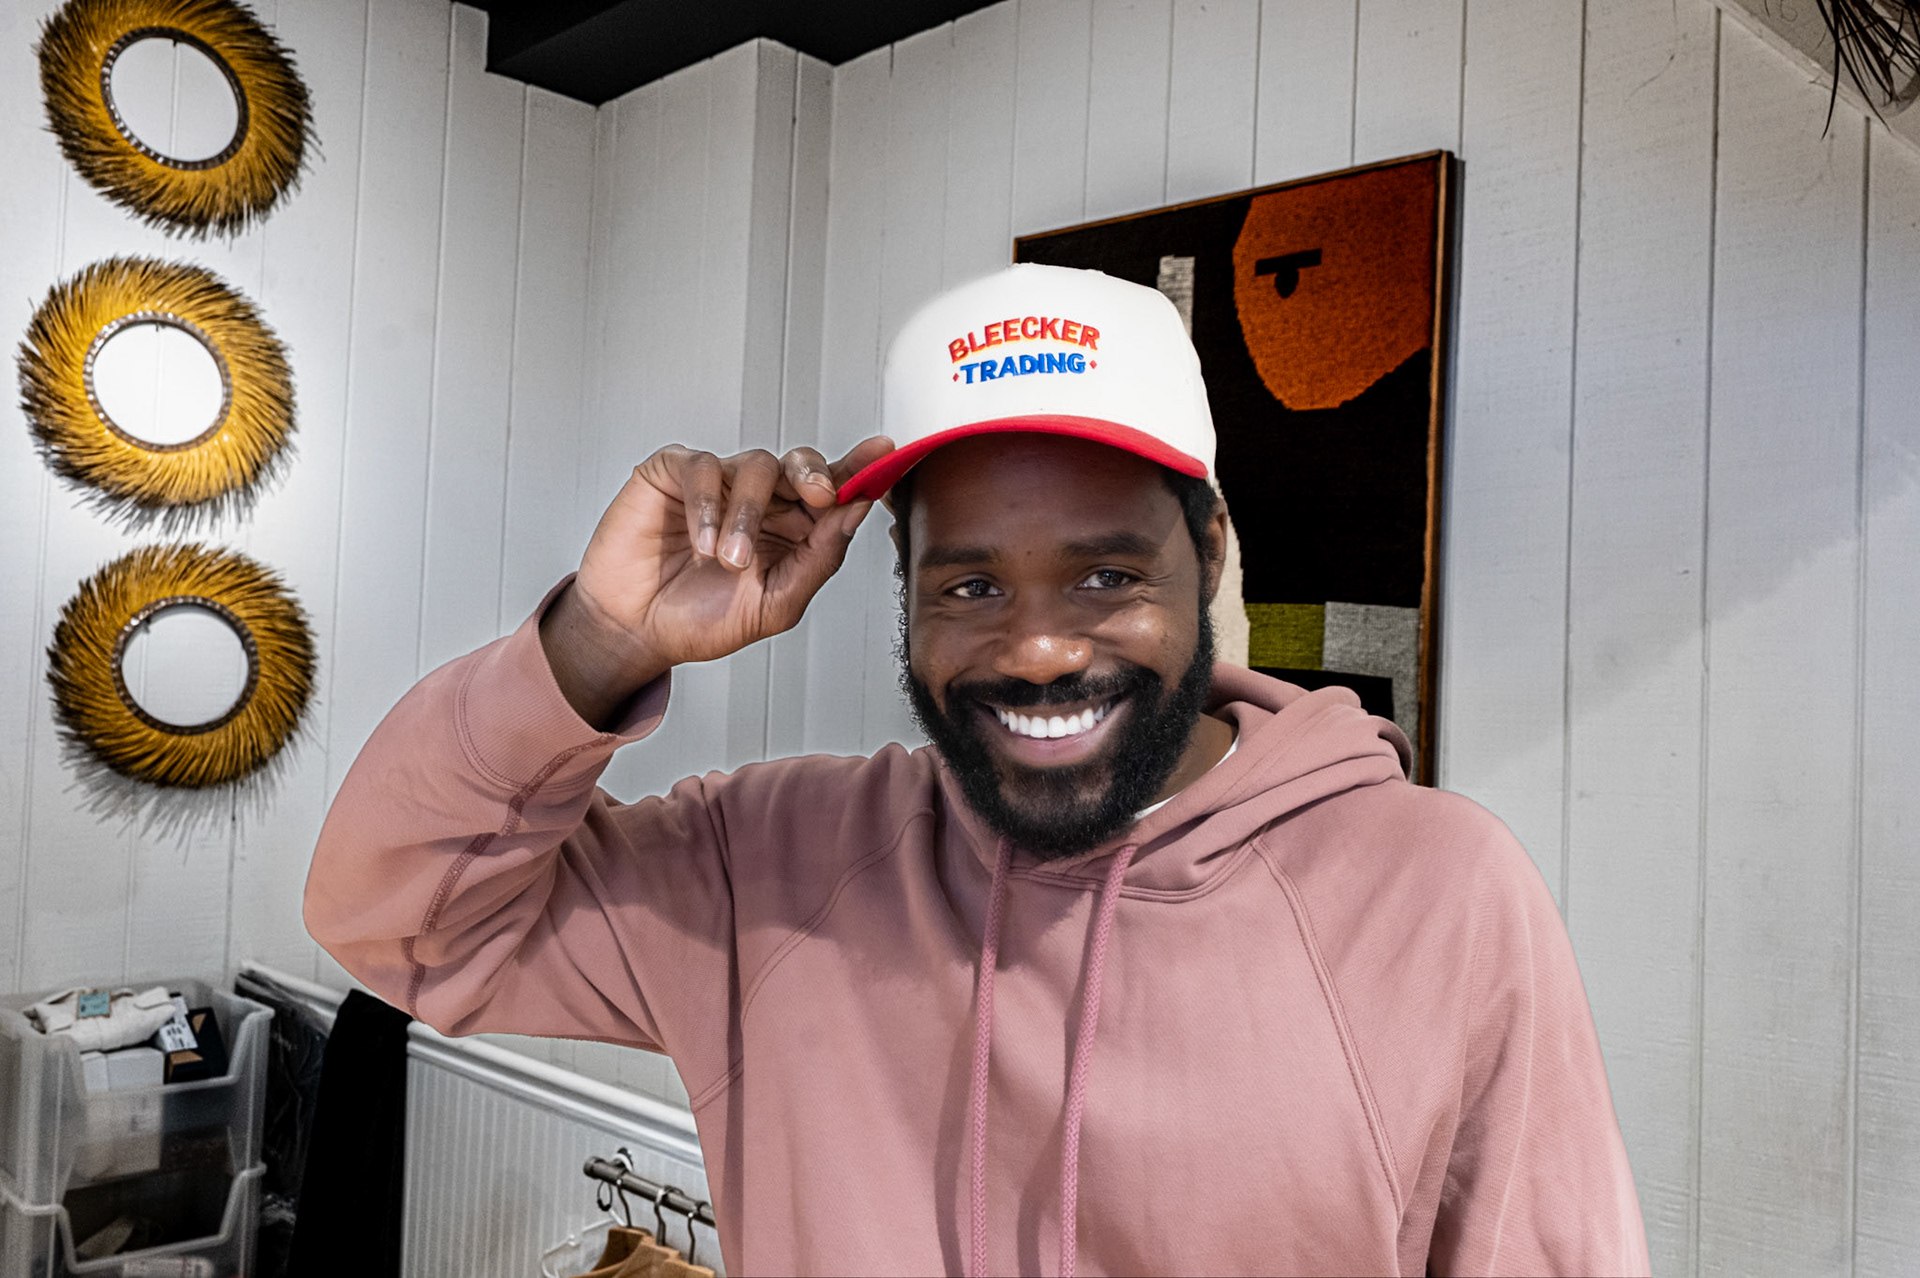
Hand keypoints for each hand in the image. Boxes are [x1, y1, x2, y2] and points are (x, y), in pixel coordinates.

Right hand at [540, 437, 894, 726]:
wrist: (636, 633)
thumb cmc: (699, 621)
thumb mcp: (774, 605)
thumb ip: (818, 560)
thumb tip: (854, 515)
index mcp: (790, 530)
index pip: (831, 491)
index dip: (858, 468)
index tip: (885, 451)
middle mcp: (758, 500)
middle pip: (800, 463)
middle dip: (815, 474)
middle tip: (819, 497)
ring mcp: (716, 483)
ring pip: (755, 465)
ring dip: (747, 514)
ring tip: (729, 559)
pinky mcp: (672, 474)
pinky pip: (701, 467)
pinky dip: (707, 506)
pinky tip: (702, 543)